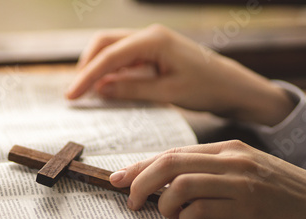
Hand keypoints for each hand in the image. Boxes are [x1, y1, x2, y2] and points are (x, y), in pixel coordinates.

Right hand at [66, 24, 294, 125]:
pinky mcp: (155, 53)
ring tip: (87, 92)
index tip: (72, 95)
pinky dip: (113, 72)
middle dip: (87, 66)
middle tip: (76, 93)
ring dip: (98, 68)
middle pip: (105, 44)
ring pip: (113, 49)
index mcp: (153, 40)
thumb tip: (100, 89)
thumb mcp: (168, 93)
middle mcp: (150, 36)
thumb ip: (131, 90)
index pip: (109, 57)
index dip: (87, 76)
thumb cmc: (208, 89)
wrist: (233, 88)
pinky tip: (107, 87)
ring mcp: (152, 43)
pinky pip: (126, 59)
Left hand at [109, 140, 305, 218]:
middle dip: (140, 183)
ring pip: (181, 185)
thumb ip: (210, 172)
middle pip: (170, 163)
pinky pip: (201, 210)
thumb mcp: (246, 171)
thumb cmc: (282, 193)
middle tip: (132, 202)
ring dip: (166, 205)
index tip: (119, 179)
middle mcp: (232, 159)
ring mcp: (240, 182)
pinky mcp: (248, 207)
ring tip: (173, 216)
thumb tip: (168, 184)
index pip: (172, 152)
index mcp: (228, 148)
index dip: (141, 166)